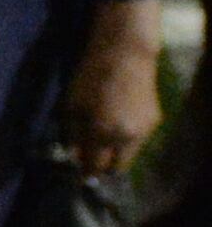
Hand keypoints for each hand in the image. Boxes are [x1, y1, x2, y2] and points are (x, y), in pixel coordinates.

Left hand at [63, 0, 165, 179]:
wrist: (126, 55)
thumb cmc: (91, 77)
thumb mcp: (71, 106)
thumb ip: (72, 135)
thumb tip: (73, 157)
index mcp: (103, 132)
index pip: (94, 166)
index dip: (84, 171)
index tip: (77, 170)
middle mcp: (127, 136)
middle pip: (116, 167)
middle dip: (102, 166)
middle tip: (90, 158)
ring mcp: (144, 130)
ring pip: (129, 155)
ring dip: (115, 153)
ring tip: (101, 139)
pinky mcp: (155, 121)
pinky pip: (138, 141)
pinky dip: (126, 139)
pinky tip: (115, 125)